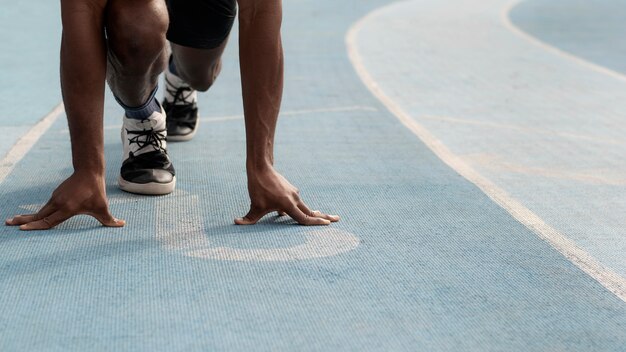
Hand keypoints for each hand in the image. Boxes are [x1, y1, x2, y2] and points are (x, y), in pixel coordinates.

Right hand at [5, 171, 124, 230]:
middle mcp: (58, 203)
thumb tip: (122, 225)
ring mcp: (55, 198)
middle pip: (38, 216)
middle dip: (23, 220)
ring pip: (40, 211)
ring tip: (14, 221)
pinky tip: (29, 218)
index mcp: (67, 208)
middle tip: (8, 224)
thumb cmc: (96, 191)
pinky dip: (36, 214)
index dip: (36, 226)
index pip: (49, 221)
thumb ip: (110, 219)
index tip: (22, 229)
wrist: (89, 171)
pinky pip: (45, 207)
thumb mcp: (103, 207)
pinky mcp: (55, 195)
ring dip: (27, 217)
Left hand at [235, 167, 339, 225]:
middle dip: (324, 217)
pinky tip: (290, 212)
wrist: (261, 168)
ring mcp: (294, 193)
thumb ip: (248, 218)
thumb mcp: (253, 205)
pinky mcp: (290, 189)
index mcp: (288, 205)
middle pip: (311, 212)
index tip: (328, 225)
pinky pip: (296, 202)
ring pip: (304, 206)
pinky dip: (299, 207)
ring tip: (323, 216)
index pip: (304, 218)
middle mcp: (295, 199)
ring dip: (313, 213)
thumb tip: (236, 223)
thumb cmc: (258, 188)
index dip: (316, 223)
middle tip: (337, 219)